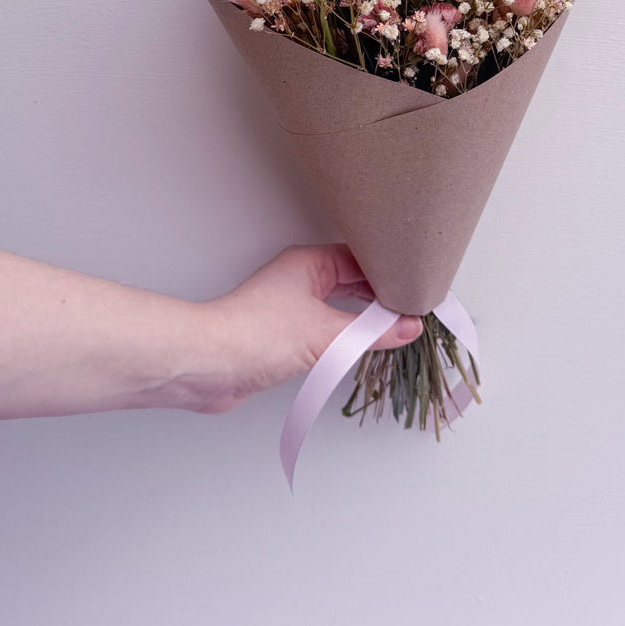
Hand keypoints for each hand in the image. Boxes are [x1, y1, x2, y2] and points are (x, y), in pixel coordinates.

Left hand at [171, 244, 423, 413]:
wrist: (207, 365)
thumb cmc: (256, 335)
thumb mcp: (326, 334)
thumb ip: (371, 333)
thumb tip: (407, 327)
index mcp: (309, 263)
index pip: (361, 260)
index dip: (390, 273)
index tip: (417, 288)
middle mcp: (300, 278)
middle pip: (351, 281)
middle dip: (380, 296)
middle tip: (412, 308)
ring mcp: (290, 306)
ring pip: (338, 305)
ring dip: (363, 317)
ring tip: (394, 328)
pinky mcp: (283, 334)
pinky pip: (325, 329)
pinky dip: (345, 336)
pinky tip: (359, 347)